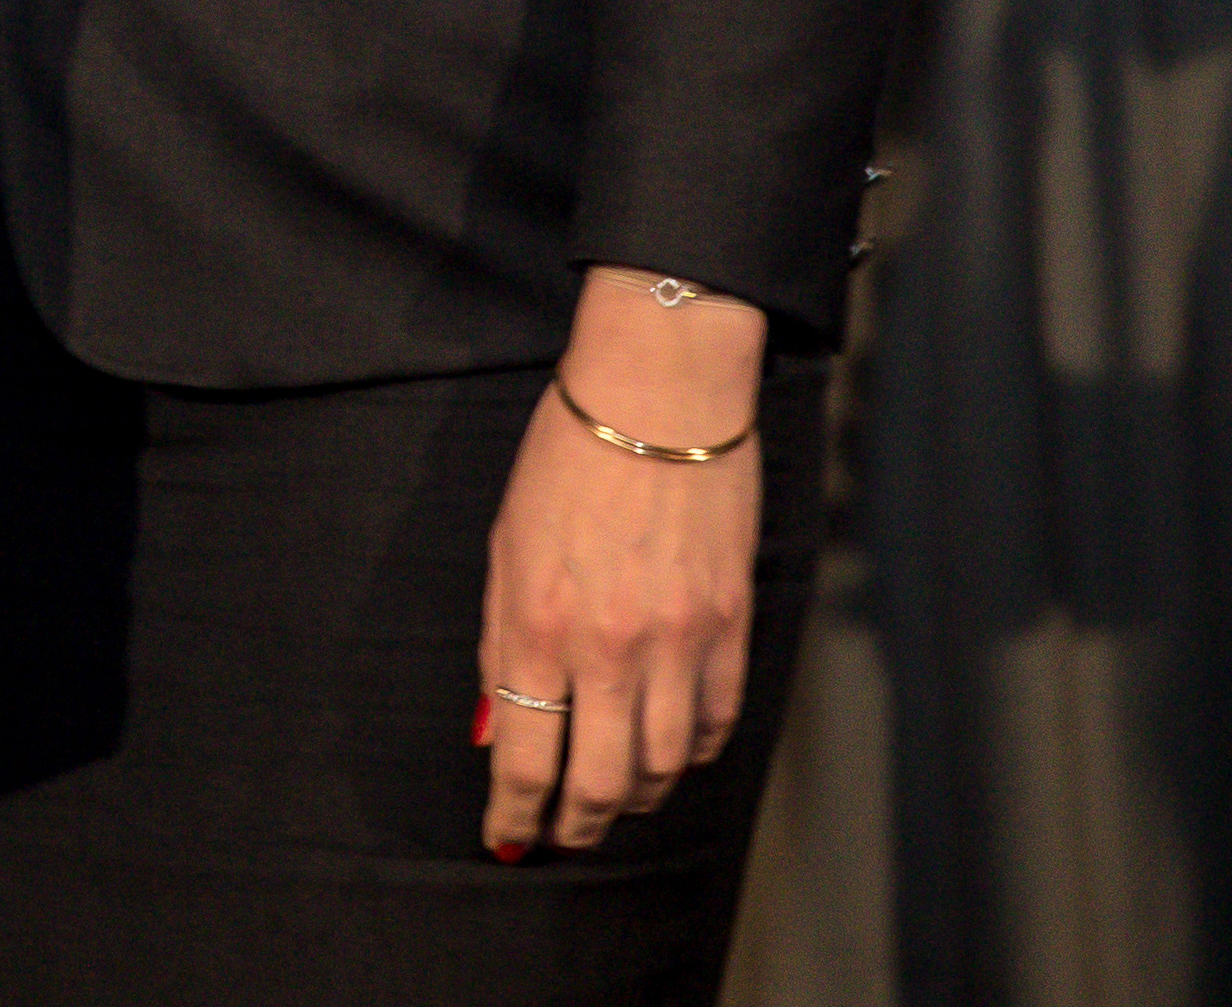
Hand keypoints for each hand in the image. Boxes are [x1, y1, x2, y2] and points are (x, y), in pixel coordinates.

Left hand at [474, 271, 767, 856]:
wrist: (659, 397)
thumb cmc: (566, 460)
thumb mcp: (506, 548)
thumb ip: (503, 644)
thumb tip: (499, 726)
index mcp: (542, 626)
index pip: (526, 757)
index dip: (514, 811)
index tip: (505, 836)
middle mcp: (613, 648)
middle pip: (601, 782)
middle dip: (575, 824)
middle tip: (559, 836)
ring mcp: (681, 643)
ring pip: (663, 767)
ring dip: (632, 798)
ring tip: (609, 803)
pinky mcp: (732, 629)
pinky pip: (714, 724)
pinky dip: (689, 755)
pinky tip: (667, 755)